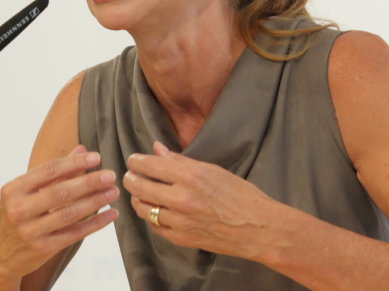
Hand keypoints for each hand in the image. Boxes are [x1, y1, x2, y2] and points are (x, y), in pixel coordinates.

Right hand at [0, 145, 118, 283]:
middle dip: (89, 182)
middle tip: (110, 175)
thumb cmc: (16, 215)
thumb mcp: (25, 191)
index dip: (74, 163)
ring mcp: (29, 231)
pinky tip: (110, 215)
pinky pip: (74, 234)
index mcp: (13, 190)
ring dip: (96, 201)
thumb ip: (54, 172)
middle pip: (61, 192)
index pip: (48, 171)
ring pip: (70, 213)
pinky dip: (95, 223)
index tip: (96, 157)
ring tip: (113, 192)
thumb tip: (82, 148)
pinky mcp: (42, 249)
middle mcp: (19, 210)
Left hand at [124, 142, 281, 259]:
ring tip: (140, 193)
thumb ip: (181, 161)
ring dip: (138, 199)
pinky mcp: (181, 238)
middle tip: (130, 175)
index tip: (134, 160)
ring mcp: (179, 220)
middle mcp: (181, 198)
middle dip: (130, 179)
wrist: (257, 227)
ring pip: (143, 208)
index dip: (136, 161)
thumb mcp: (213, 170)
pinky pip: (155, 226)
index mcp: (190, 176)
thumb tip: (157, 149)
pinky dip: (151, 217)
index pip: (150, 165)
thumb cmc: (241, 195)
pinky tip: (155, 210)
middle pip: (139, 186)